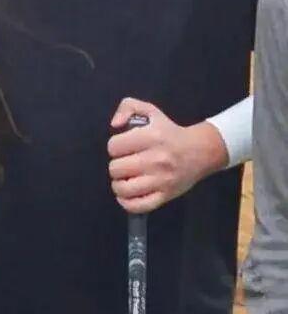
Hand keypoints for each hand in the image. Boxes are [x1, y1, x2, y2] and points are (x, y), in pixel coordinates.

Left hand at [108, 97, 228, 213]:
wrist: (200, 151)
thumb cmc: (170, 132)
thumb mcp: (151, 112)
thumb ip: (128, 107)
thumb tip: (114, 124)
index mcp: (152, 137)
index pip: (114, 147)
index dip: (115, 147)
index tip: (123, 148)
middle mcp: (156, 159)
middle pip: (116, 169)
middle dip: (117, 165)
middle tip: (126, 163)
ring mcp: (161, 180)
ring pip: (123, 189)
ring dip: (119, 184)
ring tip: (125, 178)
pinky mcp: (165, 196)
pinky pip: (138, 206)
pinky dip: (127, 203)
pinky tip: (127, 194)